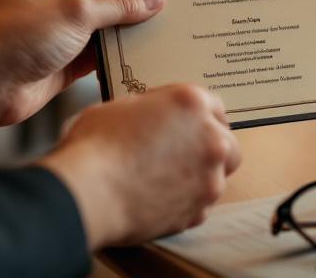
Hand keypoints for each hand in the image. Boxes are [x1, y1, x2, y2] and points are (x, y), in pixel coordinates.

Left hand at [0, 0, 165, 131]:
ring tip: (169, 19)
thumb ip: (118, 5)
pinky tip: (150, 48)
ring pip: (104, 20)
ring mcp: (59, 25)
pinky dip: (120, 50)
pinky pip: (100, 48)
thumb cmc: (17, 38)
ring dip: (128, 25)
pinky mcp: (66, 55)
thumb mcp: (75, 13)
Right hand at [39, 84, 241, 248]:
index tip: (184, 122)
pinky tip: (161, 198)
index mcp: (192, 103)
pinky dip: (186, 201)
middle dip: (208, 145)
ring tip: (166, 177)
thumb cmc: (97, 146)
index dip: (194, 114)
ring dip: (199, 175)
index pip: (212, 104)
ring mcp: (209, 178)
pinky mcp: (198, 211)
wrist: (91, 193)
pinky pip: (201, 204)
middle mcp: (210, 139)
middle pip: (225, 140)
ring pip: (217, 175)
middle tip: (182, 150)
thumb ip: (151, 108)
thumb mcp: (121, 106)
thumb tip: (152, 116)